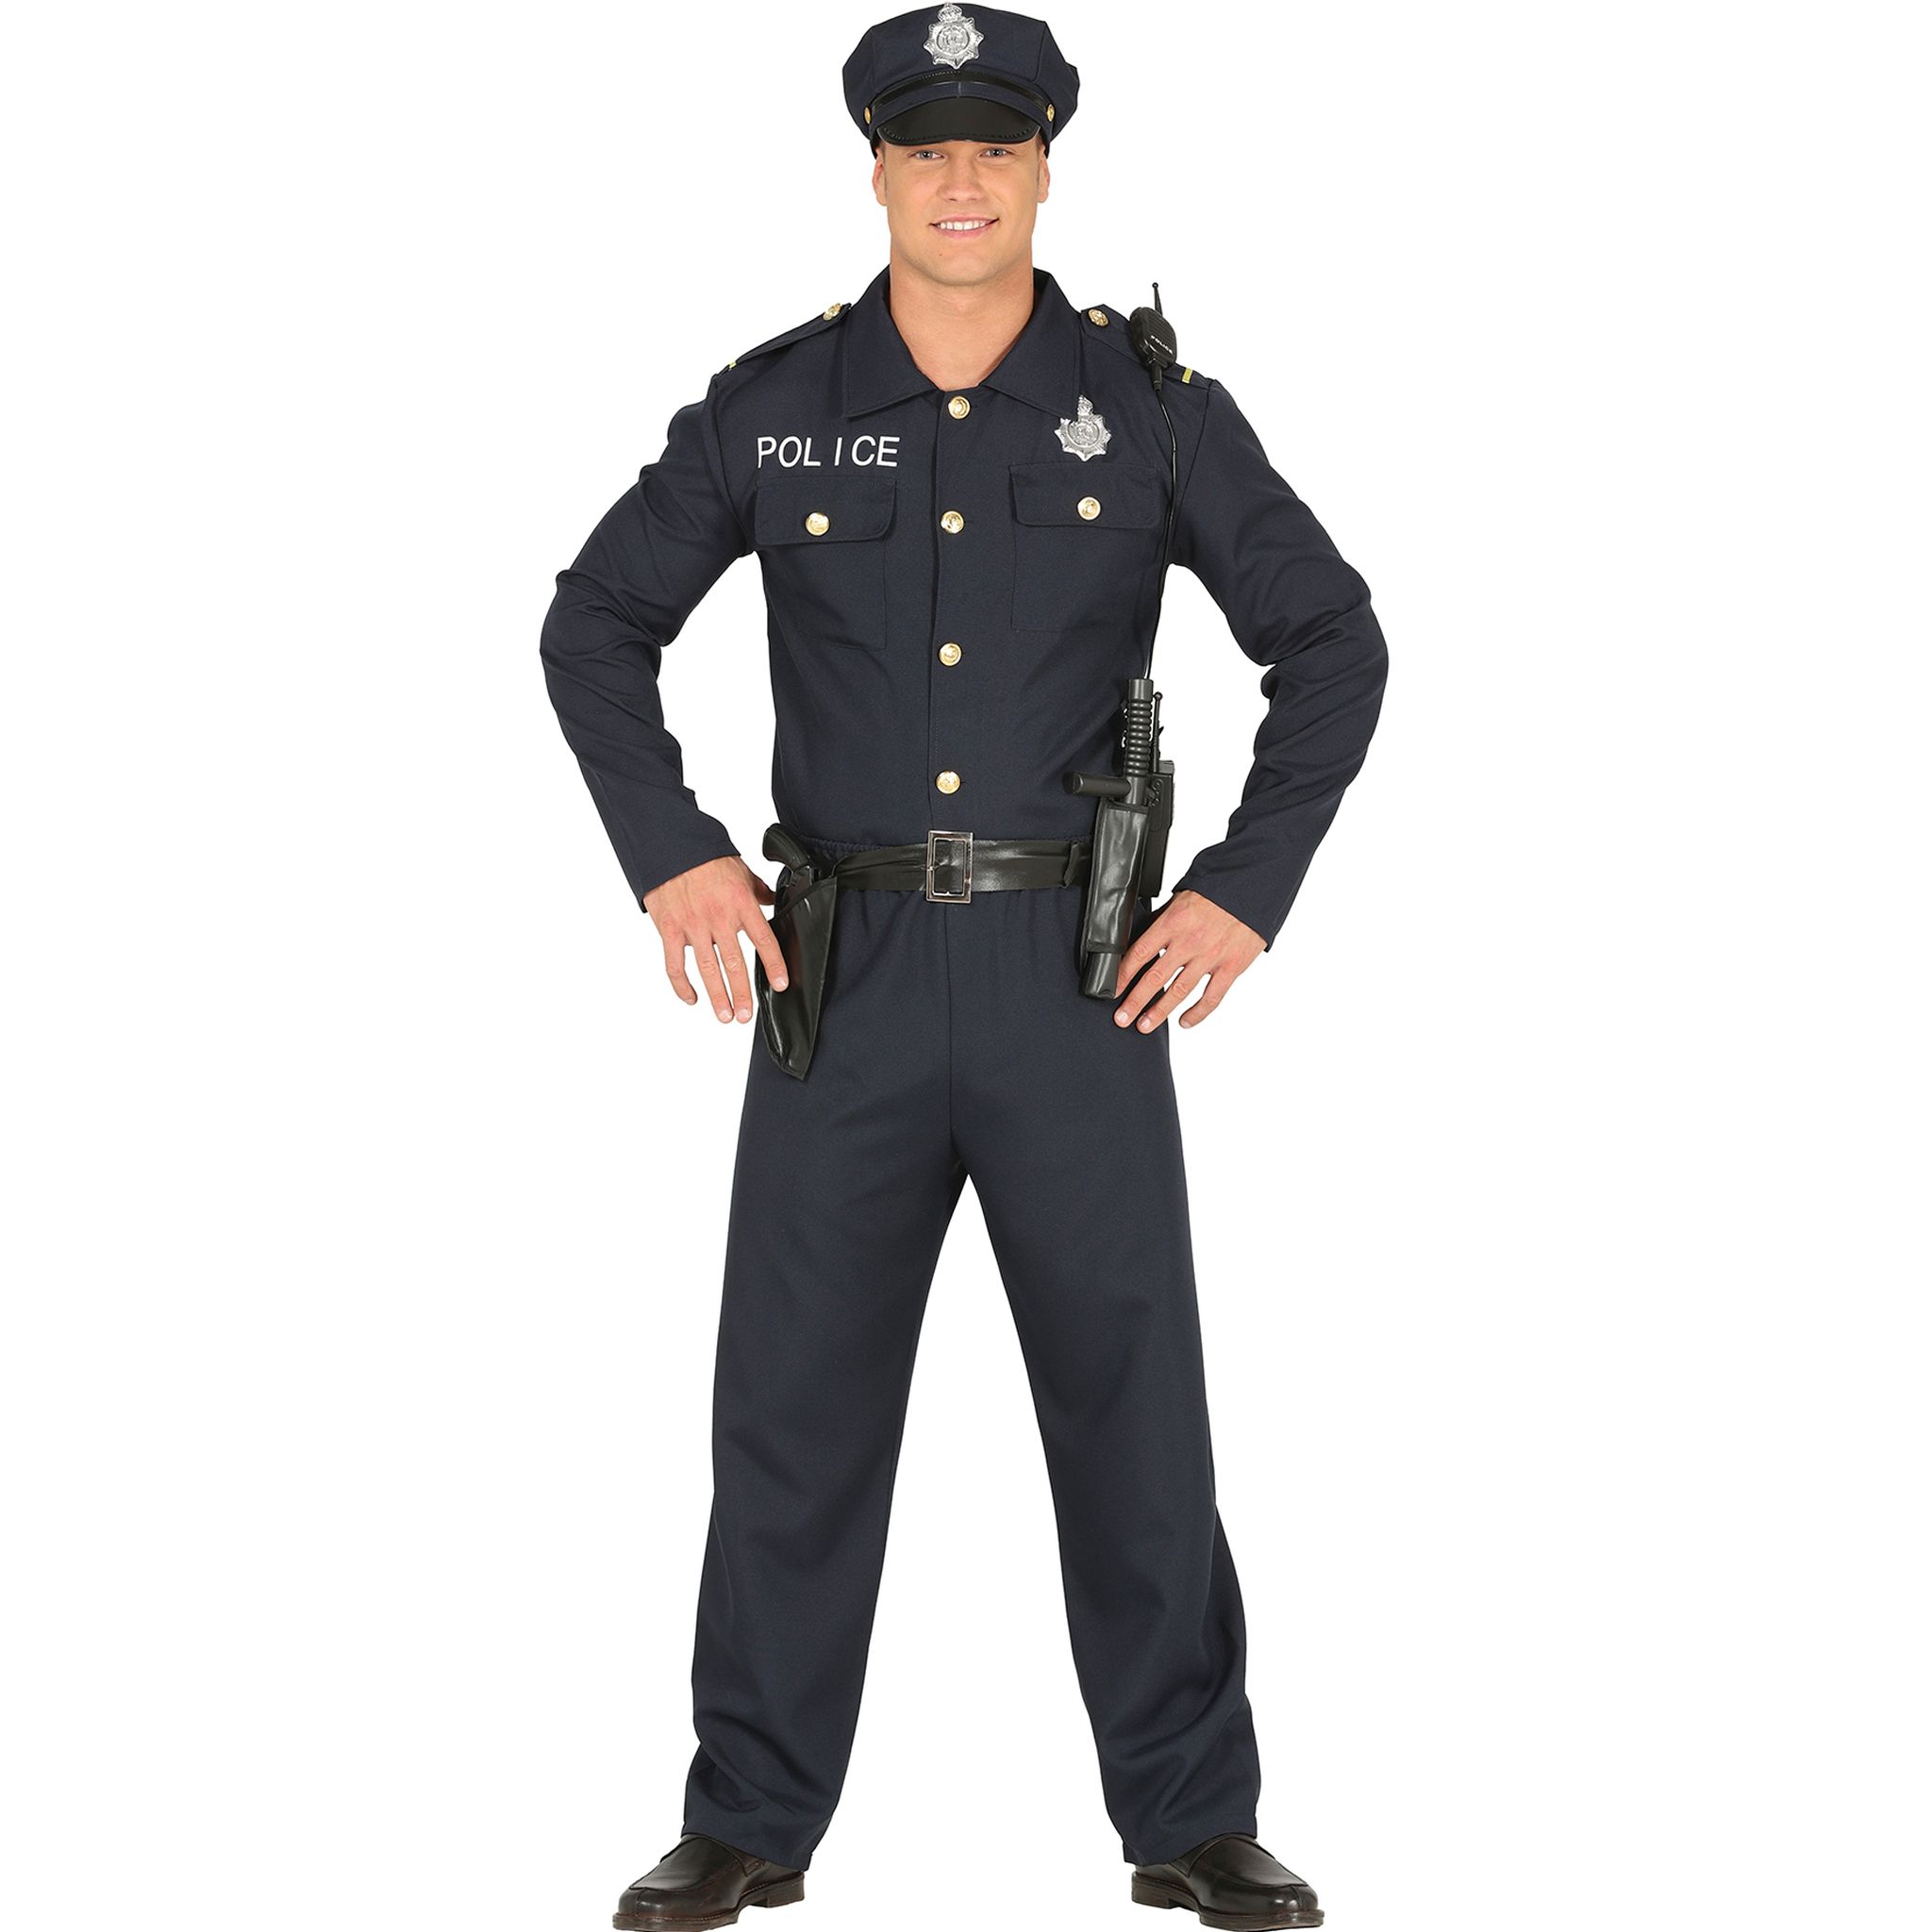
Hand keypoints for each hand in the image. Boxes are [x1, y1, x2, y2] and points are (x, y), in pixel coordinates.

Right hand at [643, 856, 789, 1023]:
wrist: (670, 847)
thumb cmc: (707, 858)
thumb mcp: (742, 871)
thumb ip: (759, 891)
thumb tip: (775, 901)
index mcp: (740, 904)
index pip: (763, 940)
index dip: (773, 965)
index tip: (780, 985)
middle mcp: (718, 918)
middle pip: (734, 963)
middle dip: (742, 993)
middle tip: (747, 1015)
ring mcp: (693, 926)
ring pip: (707, 969)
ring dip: (717, 996)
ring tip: (726, 1016)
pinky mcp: (669, 930)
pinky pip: (675, 965)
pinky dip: (682, 986)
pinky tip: (692, 999)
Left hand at [1112, 889, 1264, 1033]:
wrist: (1253, 888)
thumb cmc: (1216, 892)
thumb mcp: (1182, 898)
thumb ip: (1164, 921)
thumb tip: (1142, 939)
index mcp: (1173, 922)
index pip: (1139, 953)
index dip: (1122, 974)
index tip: (1111, 989)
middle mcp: (1189, 942)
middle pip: (1154, 978)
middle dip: (1134, 1002)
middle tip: (1121, 1018)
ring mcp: (1210, 957)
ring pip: (1179, 991)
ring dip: (1159, 1012)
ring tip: (1144, 1026)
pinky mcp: (1231, 967)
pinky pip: (1211, 997)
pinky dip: (1197, 1013)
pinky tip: (1184, 1021)